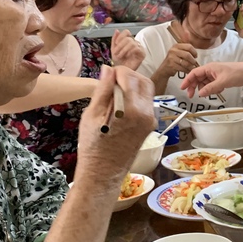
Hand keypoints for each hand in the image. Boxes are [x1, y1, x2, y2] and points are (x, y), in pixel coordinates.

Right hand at [76, 65, 155, 179]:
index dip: (118, 71)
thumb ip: (103, 89)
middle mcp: (146, 113)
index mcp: (131, 109)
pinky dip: (136, 96)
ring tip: (115, 91)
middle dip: (128, 75)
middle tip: (112, 80)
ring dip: (133, 85)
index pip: (130, 76)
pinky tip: (120, 103)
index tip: (107, 74)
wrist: (103, 173)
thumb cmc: (93, 146)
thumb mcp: (92, 114)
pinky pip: (146, 103)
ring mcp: (150, 120)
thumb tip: (108, 69)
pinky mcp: (150, 125)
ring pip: (147, 91)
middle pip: (143, 81)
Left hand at [111, 29, 144, 69]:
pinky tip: (127, 56)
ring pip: (132, 43)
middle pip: (128, 38)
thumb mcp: (114, 49)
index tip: (116, 43)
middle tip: (116, 53)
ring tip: (120, 56)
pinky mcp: (142, 53)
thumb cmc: (119, 61)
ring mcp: (139, 47)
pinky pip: (136, 48)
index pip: (126, 32)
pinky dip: (129, 51)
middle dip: (120, 46)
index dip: (120, 36)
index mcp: (128, 40)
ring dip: (123, 50)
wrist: (121, 71)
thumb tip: (117, 30)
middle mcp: (134, 42)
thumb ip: (114, 40)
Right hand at [158, 42, 197, 78]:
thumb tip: (196, 54)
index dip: (194, 52)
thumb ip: (186, 51)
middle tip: (195, 63)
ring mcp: (172, 58)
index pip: (189, 46)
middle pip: (188, 55)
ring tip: (192, 68)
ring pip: (186, 63)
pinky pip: (183, 68)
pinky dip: (187, 70)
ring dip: (191, 67)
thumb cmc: (173, 60)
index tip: (195, 56)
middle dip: (193, 60)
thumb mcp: (178, 52)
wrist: (164, 69)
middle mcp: (173, 50)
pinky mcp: (172, 65)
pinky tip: (188, 71)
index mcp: (176, 46)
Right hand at [181, 61, 242, 97]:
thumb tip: (200, 93)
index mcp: (209, 68)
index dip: (187, 80)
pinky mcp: (219, 78)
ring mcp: (214, 75)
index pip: (194, 73)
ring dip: (206, 89)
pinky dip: (213, 89)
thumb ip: (210, 88)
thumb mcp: (222, 82)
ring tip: (214, 92)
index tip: (182, 88)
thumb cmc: (236, 74)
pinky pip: (211, 85)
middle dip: (194, 87)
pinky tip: (220, 90)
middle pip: (198, 79)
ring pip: (204, 83)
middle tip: (191, 96)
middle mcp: (210, 70)